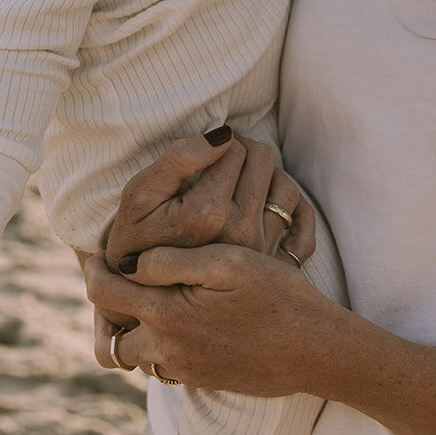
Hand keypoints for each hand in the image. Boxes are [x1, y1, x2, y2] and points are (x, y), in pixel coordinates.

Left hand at [86, 245, 343, 394]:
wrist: (315, 350)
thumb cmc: (277, 296)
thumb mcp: (229, 263)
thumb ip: (174, 261)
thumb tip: (133, 262)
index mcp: (167, 316)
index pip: (105, 295)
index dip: (93, 270)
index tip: (93, 253)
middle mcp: (168, 350)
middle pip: (111, 338)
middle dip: (106, 311)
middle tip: (115, 282)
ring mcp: (185, 370)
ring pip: (135, 357)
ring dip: (133, 332)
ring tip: (147, 303)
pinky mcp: (203, 379)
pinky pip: (164, 365)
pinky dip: (160, 345)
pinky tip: (183, 320)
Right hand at [102, 128, 314, 274]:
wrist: (141, 300)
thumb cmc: (133, 242)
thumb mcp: (138, 197)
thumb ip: (178, 159)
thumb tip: (224, 135)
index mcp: (207, 213)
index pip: (234, 148)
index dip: (220, 142)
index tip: (205, 154)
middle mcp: (240, 233)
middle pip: (264, 160)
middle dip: (244, 151)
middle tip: (222, 161)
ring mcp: (260, 250)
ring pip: (285, 186)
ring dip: (268, 175)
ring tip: (241, 181)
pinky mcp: (274, 265)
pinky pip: (302, 223)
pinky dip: (296, 208)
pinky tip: (270, 203)